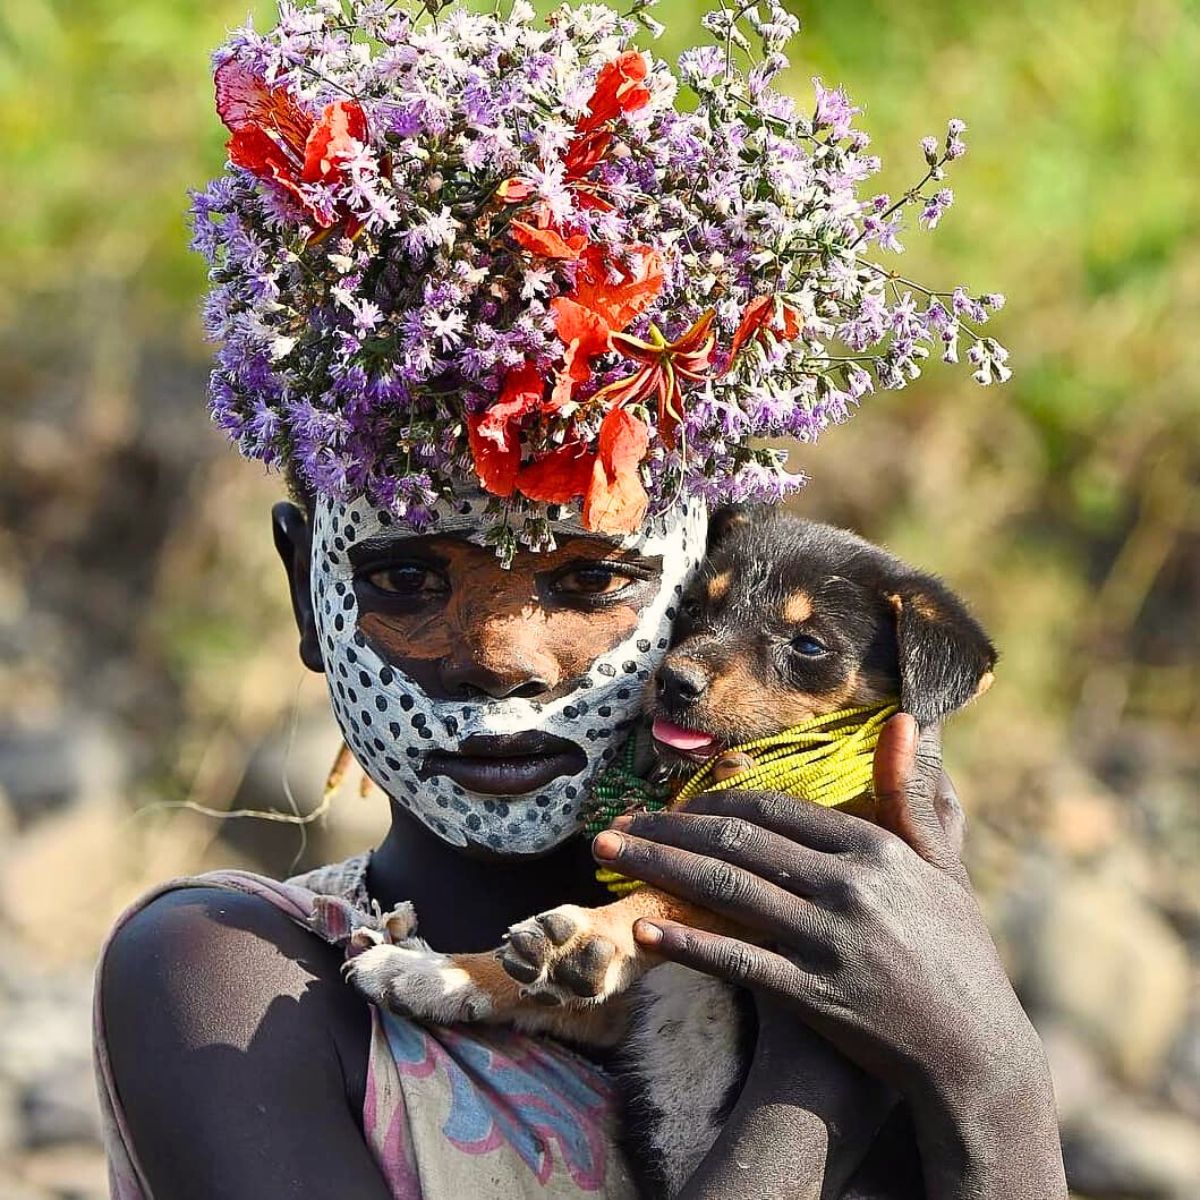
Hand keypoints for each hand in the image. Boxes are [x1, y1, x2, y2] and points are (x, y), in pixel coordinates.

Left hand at [596, 714, 1065, 1198]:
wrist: (976, 1054)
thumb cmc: (958, 954)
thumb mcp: (942, 869)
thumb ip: (914, 796)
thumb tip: (910, 720)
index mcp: (874, 849)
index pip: (775, 808)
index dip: (714, 800)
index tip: (674, 803)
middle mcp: (848, 886)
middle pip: (737, 840)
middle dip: (668, 827)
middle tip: (615, 826)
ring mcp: (830, 940)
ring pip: (726, 889)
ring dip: (658, 867)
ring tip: (609, 854)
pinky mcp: (816, 994)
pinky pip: (738, 960)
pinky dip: (689, 941)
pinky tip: (644, 928)